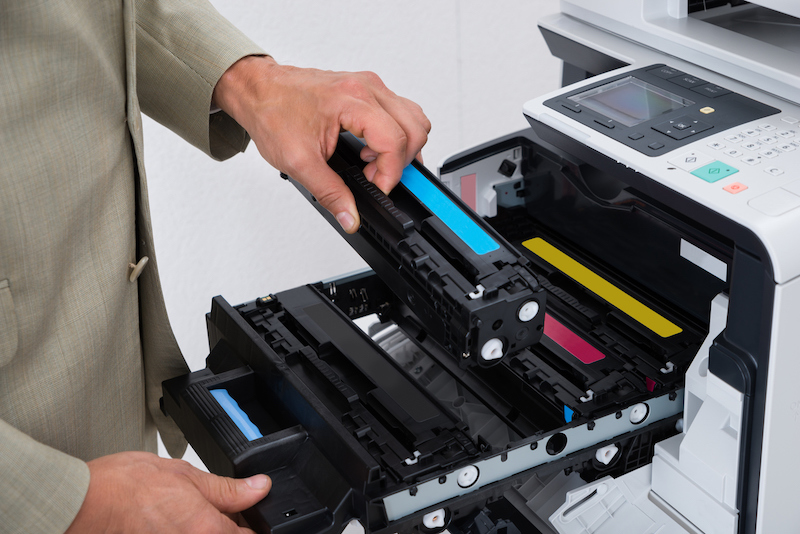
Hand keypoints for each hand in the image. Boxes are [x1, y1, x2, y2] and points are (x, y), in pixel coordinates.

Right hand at [65, 451, 270, 532]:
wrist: (82, 504)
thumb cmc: (125, 486)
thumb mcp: (186, 475)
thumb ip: (227, 488)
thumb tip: (259, 487)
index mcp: (208, 530)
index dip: (251, 523)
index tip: (247, 513)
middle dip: (225, 527)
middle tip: (217, 511)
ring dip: (203, 529)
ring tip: (184, 515)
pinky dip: (182, 532)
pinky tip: (170, 523)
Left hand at [212, 56, 430, 232]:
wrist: (258, 90)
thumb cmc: (272, 113)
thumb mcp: (298, 162)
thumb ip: (330, 193)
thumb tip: (350, 217)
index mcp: (352, 101)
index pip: (395, 140)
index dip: (390, 173)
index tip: (376, 187)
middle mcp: (366, 88)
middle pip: (414, 129)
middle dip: (400, 162)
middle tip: (374, 177)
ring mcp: (370, 86)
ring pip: (414, 118)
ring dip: (403, 147)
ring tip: (374, 163)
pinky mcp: (368, 89)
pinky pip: (402, 111)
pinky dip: (397, 134)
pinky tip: (373, 148)